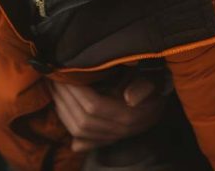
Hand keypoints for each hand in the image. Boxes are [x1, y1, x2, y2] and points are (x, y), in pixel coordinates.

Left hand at [49, 78, 166, 151]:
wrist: (160, 103)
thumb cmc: (154, 85)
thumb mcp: (154, 81)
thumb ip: (143, 87)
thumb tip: (130, 98)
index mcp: (129, 115)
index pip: (94, 106)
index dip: (76, 90)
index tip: (66, 74)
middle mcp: (119, 130)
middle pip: (82, 119)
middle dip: (65, 98)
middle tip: (54, 79)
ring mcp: (112, 137)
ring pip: (78, 130)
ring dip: (61, 109)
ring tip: (54, 88)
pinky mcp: (106, 140)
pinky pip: (81, 140)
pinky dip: (67, 124)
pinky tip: (59, 107)